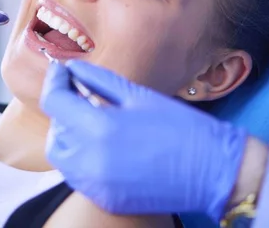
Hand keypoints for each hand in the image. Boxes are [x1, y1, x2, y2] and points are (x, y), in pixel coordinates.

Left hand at [40, 60, 247, 221]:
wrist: (214, 171)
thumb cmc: (180, 127)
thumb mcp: (137, 96)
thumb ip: (98, 80)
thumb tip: (72, 69)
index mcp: (99, 127)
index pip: (54, 101)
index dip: (54, 82)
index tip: (60, 72)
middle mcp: (90, 159)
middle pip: (55, 131)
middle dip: (62, 112)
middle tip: (80, 98)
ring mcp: (95, 184)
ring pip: (62, 157)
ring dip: (69, 137)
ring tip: (92, 124)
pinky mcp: (104, 199)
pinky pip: (78, 177)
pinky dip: (81, 160)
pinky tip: (103, 148)